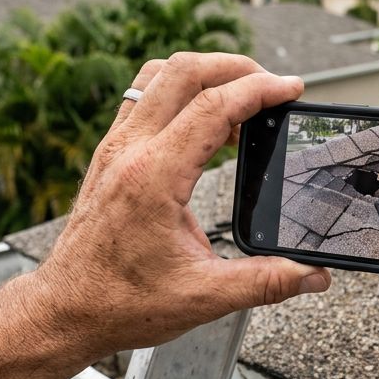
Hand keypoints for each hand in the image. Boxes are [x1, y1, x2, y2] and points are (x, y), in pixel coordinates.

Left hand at [30, 53, 330, 362]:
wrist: (65, 311)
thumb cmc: (121, 303)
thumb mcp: (204, 297)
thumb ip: (265, 282)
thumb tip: (313, 276)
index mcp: (153, 178)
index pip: (213, 107)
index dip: (259, 90)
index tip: (291, 89)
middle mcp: (129, 152)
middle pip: (184, 72)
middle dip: (235, 67)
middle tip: (271, 85)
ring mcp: (114, 148)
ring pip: (157, 75)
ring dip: (203, 73)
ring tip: (239, 96)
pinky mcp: (108, 154)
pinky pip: (142, 98)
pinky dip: (178, 92)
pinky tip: (203, 120)